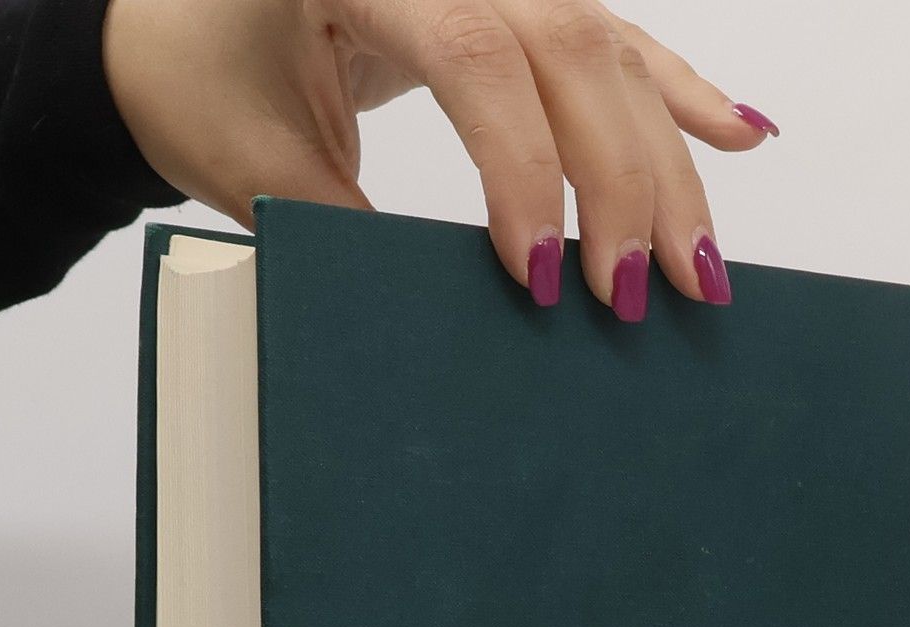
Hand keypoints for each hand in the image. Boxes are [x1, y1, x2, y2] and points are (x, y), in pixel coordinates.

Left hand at [102, 0, 777, 317]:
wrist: (168, 20)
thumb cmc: (194, 77)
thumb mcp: (247, 160)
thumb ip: (342, 224)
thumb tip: (446, 312)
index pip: (477, 55)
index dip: (525, 169)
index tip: (544, 278)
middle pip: (569, 49)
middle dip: (623, 180)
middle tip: (643, 296)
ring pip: (606, 52)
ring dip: (668, 162)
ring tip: (703, 264)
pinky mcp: (509, 0)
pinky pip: (612, 38)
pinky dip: (679, 91)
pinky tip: (741, 134)